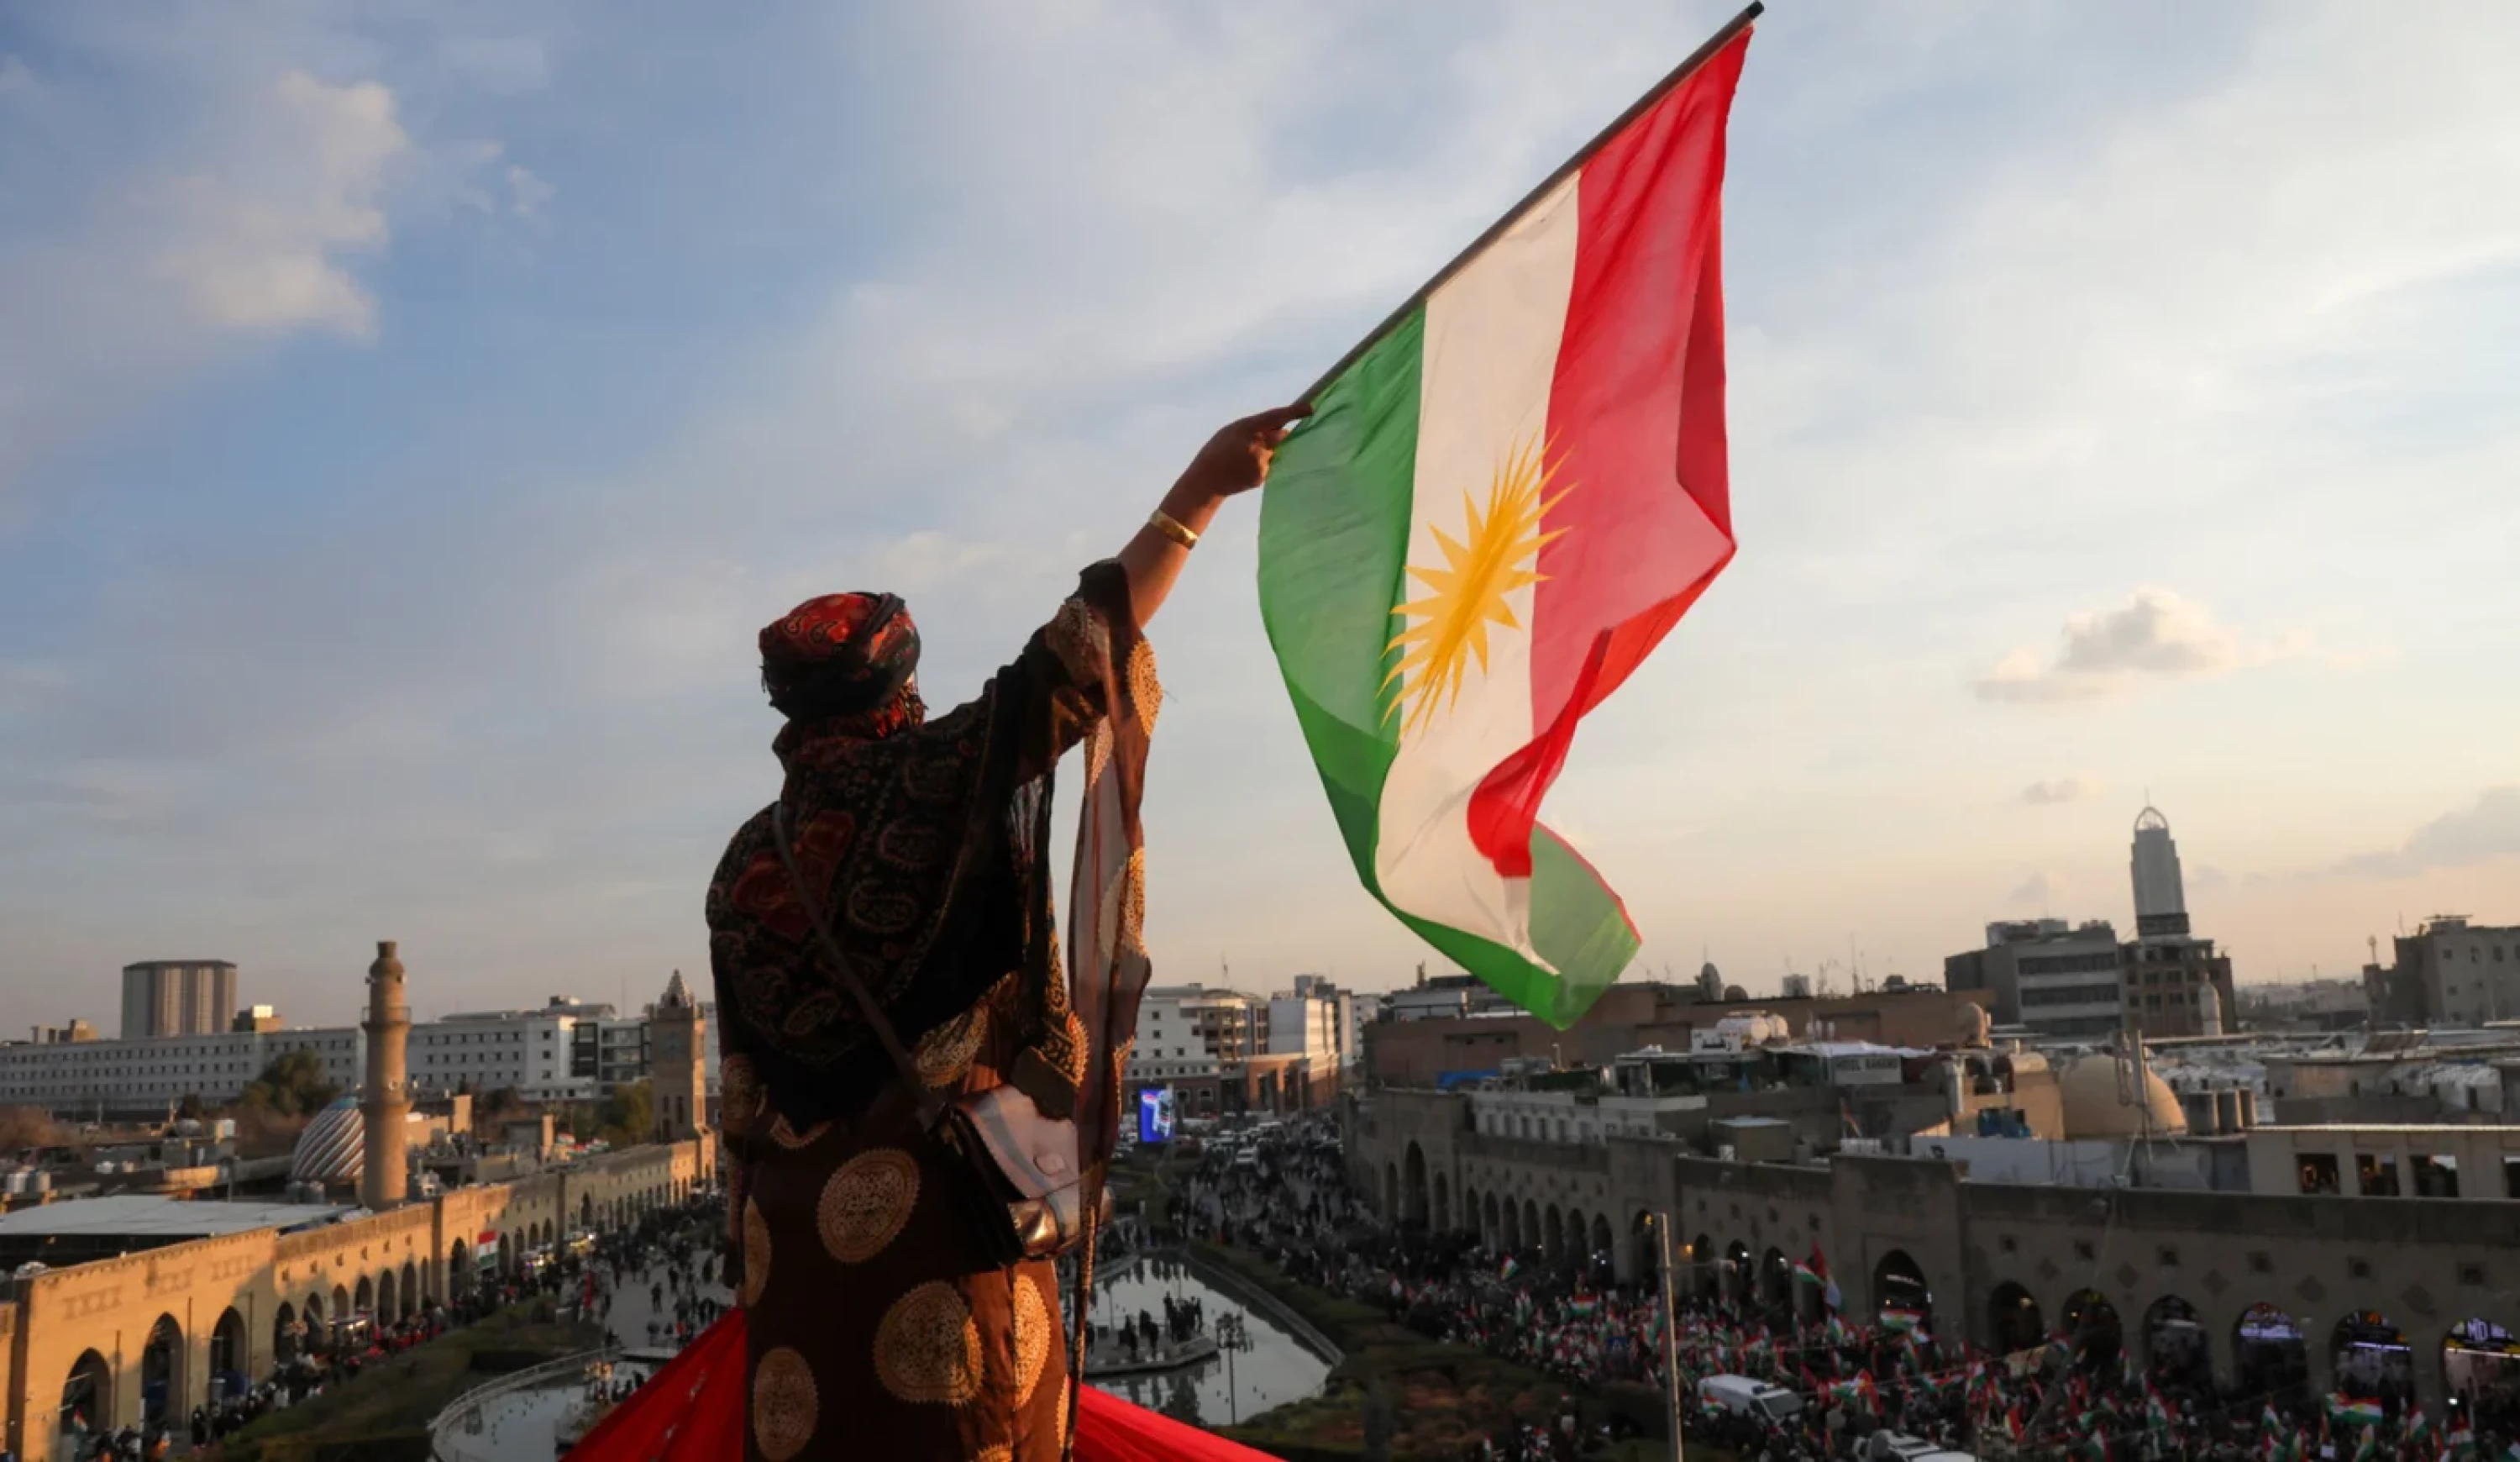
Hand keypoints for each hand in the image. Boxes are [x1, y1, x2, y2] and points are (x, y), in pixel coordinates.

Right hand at [1173, 403, 1311, 503]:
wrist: (1207, 479)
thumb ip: (1256, 426)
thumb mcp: (1233, 430)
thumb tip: (1281, 426)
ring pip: (1277, 451)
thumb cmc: (1219, 449)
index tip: (1310, 408)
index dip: (1295, 412)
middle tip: (1263, 438)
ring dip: (1269, 451)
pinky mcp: (1263, 476)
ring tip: (1247, 457)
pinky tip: (1246, 467)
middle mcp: (1257, 445)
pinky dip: (1264, 463)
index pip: (1276, 416)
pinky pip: (1271, 464)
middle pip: (1282, 435)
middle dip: (1278, 434)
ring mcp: (1261, 462)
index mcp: (1247, 428)